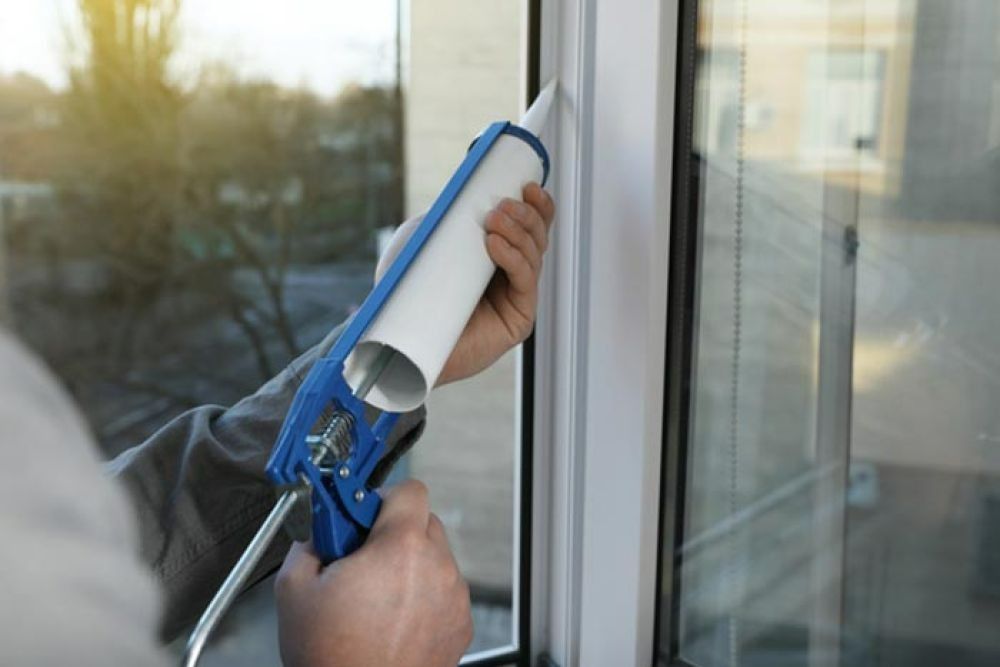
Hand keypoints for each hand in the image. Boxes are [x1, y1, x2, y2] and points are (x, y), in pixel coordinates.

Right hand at [275, 481, 472, 666]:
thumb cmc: (333, 657)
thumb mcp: (294, 590)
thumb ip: (309, 544)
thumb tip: (318, 532)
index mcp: (401, 547)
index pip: (409, 489)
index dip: (381, 498)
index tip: (363, 515)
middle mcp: (437, 566)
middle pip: (424, 523)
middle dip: (393, 533)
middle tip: (363, 558)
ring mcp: (454, 597)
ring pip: (435, 558)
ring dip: (410, 566)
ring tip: (376, 598)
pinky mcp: (460, 624)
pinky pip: (444, 592)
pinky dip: (424, 597)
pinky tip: (394, 620)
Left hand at [376, 183, 555, 385]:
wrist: (405, 345)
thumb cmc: (411, 299)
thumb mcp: (426, 247)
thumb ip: (446, 222)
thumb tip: (462, 192)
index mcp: (497, 258)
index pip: (529, 228)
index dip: (537, 206)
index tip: (529, 185)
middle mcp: (512, 277)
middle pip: (538, 238)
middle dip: (527, 216)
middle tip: (503, 205)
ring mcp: (517, 299)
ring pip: (534, 256)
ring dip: (518, 232)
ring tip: (494, 220)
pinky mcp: (518, 320)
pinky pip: (525, 282)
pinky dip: (514, 259)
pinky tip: (496, 245)